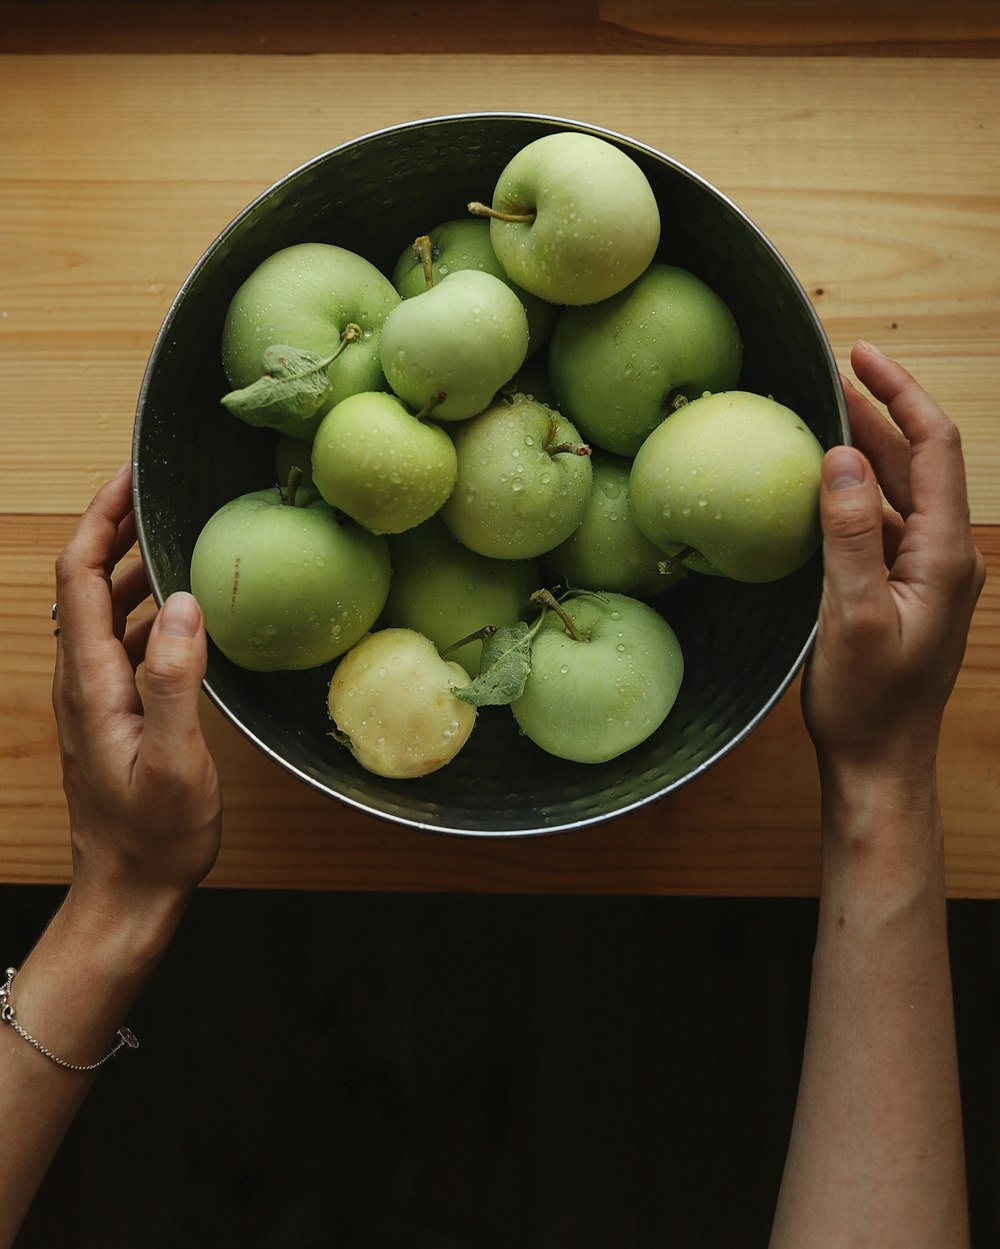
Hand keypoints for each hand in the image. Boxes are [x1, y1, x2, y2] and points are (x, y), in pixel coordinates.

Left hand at [52, 462, 221, 915]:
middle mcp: (83, 681)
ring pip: (100, 611)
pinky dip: (143, 608)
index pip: (78, 578)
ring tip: (168, 534)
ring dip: (126, 566)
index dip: (99, 520)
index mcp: (91, 682)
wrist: (128, 891)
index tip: (130, 477)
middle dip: (111, 528)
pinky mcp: (112, 713)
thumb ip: (175, 682)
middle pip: (81, 584)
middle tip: (153, 490)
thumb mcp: (173, 762)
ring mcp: (95, 698)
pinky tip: (178, 611)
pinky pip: (120, 642)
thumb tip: (184, 604)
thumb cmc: (154, 836)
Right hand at [801, 341, 985, 786]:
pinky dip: (856, 493)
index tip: (860, 355)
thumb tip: (842, 458)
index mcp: (945, 555)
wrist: (880, 763)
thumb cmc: (868, 702)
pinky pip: (884, 523)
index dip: (901, 394)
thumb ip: (851, 535)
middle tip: (832, 374)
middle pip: (920, 462)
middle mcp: (945, 555)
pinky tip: (822, 488)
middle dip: (880, 412)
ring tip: (823, 416)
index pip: (936, 448)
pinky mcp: (903, 589)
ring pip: (902, 491)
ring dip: (868, 450)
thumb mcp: (853, 616)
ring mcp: (926, 573)